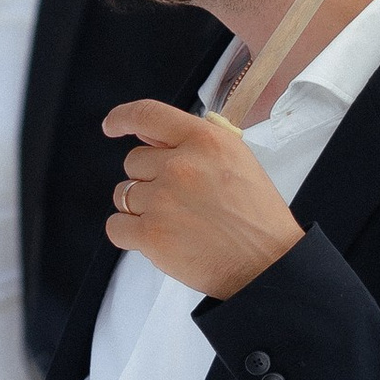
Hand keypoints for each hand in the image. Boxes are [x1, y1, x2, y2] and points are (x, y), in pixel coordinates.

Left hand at [100, 102, 303, 299]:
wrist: (266, 264)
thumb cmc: (257, 216)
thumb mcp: (236, 160)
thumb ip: (192, 143)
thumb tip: (148, 135)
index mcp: (205, 141)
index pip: (148, 114)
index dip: (123, 118)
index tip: (112, 126)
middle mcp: (180, 165)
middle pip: (134, 161)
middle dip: (149, 179)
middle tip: (179, 200)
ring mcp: (162, 200)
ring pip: (123, 194)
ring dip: (141, 207)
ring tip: (175, 222)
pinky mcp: (151, 235)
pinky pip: (115, 226)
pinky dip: (129, 233)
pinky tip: (155, 237)